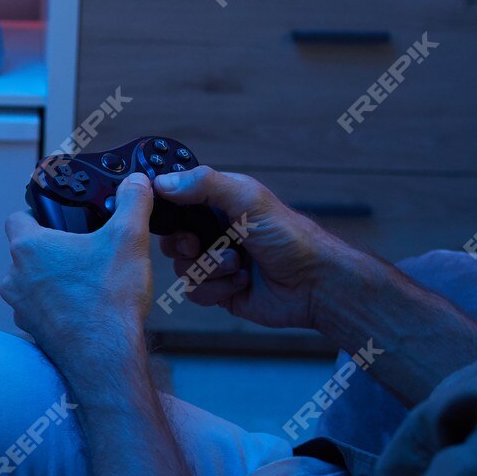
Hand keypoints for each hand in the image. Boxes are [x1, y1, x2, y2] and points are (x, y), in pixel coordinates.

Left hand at [2, 173, 154, 393]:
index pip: (18, 218)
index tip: (57, 218)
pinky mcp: (32, 330)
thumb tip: (136, 182)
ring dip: (53, 279)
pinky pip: (40, 309)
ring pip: (32, 282)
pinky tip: (85, 307)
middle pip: (26, 251)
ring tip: (87, 281)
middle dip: (52, 249)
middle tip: (82, 250)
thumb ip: (133, 202)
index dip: (37, 214)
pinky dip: (58, 306)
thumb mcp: (129, 238)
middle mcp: (15, 277)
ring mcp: (21, 307)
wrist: (105, 358)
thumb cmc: (109, 301)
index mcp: (29, 247)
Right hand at [152, 167, 346, 330]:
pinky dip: (218, 288)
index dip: (167, 211)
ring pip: (181, 269)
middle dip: (184, 246)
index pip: (177, 202)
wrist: (313, 284)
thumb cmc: (289, 237)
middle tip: (199, 245)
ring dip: (209, 268)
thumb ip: (205, 185)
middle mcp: (215, 232)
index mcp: (219, 204)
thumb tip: (163, 182)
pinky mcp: (220, 291)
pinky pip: (196, 292)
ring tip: (237, 264)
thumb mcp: (248, 200)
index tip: (170, 218)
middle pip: (171, 240)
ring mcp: (216, 263)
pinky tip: (242, 282)